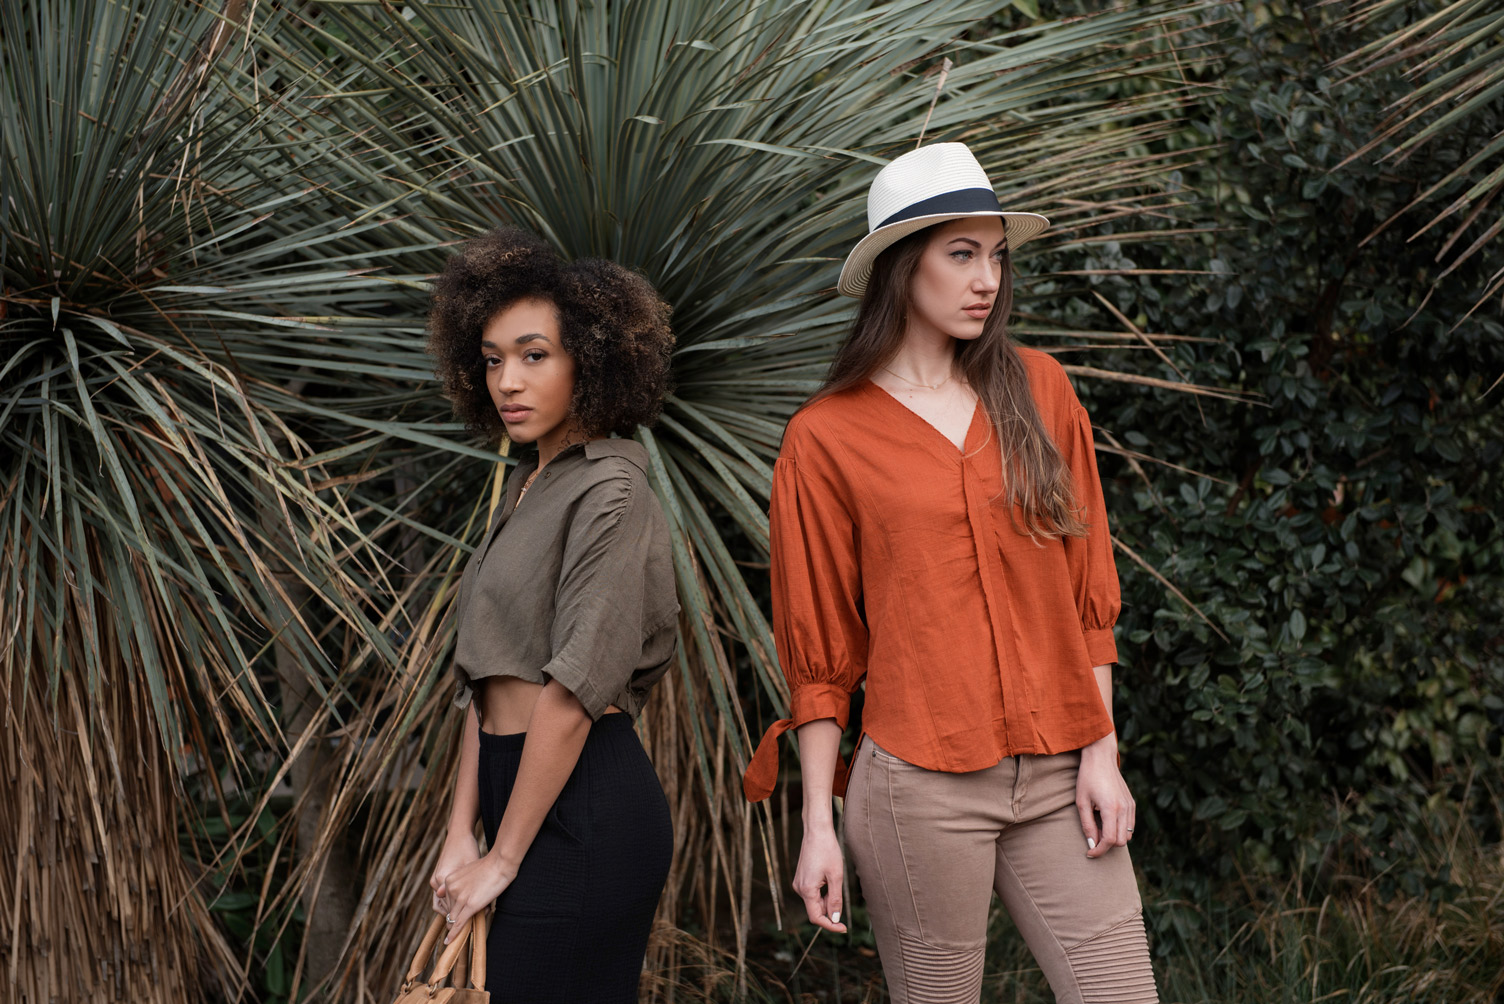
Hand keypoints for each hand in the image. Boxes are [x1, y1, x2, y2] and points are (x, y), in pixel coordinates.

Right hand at [430, 832, 480, 916]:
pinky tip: (463, 902)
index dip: (459, 919)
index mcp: (443, 880)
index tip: (469, 925)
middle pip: (446, 907)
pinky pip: (442, 895)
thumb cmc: (468, 850)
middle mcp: (436, 882)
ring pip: (443, 902)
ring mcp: (435, 879)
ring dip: (453, 909)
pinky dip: (451, 900)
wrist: (459, 835)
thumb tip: (482, 911)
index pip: (450, 908)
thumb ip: (474, 892)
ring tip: (466, 915)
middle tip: (469, 923)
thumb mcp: (472, 870)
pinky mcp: (438, 876)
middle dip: (456, 915)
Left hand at [434, 851, 516, 943]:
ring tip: (459, 933)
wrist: (500, 863)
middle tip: (467, 918)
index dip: (456, 907)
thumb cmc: (488, 866)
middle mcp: (451, 889)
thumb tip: (438, 894)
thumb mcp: (466, 871)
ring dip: (456, 926)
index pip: (447, 901)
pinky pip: (459, 923)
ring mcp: (460, 898)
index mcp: (448, 880)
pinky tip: (449, 941)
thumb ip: (455, 883)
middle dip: (458, 916)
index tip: (461, 910)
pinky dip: (454, 934)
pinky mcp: (470, 906)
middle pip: (450, 910)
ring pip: (454, 918)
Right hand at [793, 824, 846, 932]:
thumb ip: (835, 899)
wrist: (816, 831)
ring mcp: (799, 883)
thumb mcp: (836, 876)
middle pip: (815, 910)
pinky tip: (830, 881)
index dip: (830, 925)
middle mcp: (799, 888)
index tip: (844, 928)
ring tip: (837, 883)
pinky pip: (812, 893)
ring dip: (827, 901)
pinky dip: (823, 894)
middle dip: (830, 912)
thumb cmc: (827, 850)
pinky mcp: (801, 878)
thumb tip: (835, 919)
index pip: (816, 917)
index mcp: (806, 890)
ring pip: (814, 901)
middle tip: (844, 905)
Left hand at [1076, 735, 1135, 858]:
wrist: (1101, 758)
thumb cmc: (1087, 778)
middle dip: (1107, 846)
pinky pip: (1130, 825)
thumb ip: (1087, 825)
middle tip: (1093, 841)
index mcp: (1111, 808)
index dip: (1099, 850)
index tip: (1089, 853)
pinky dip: (1120, 830)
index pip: (1110, 840)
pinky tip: (1108, 822)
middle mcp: (1124, 808)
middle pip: (1121, 842)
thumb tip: (1092, 845)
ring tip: (1099, 830)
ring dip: (1115, 838)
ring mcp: (1130, 806)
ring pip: (1128, 836)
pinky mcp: (1132, 803)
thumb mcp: (1081, 802)